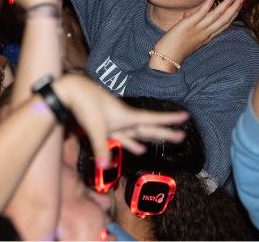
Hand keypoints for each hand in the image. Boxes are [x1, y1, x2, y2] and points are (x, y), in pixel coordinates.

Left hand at [54, 73, 188, 161]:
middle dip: (165, 132)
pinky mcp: (107, 126)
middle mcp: (125, 119)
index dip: (169, 119)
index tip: (185, 116)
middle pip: (149, 128)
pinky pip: (124, 136)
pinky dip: (132, 143)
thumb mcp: (95, 126)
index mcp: (127, 116)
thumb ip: (101, 147)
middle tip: (182, 136)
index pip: (152, 119)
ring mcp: (116, 123)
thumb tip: (106, 167)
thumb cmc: (85, 105)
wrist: (72, 92)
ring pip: (139, 132)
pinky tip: (138, 149)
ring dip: (151, 138)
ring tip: (166, 140)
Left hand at [150, 0, 244, 68]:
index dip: (232, 15)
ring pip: (217, 15)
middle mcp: (206, 33)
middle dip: (234, 8)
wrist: (167, 58)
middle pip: (224, 20)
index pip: (223, 25)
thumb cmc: (175, 49)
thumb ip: (190, 25)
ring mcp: (199, 29)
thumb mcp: (187, 37)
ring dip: (227, 4)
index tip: (238, 7)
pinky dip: (209, 4)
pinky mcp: (190, 24)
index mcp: (207, 37)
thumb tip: (189, 14)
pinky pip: (202, 12)